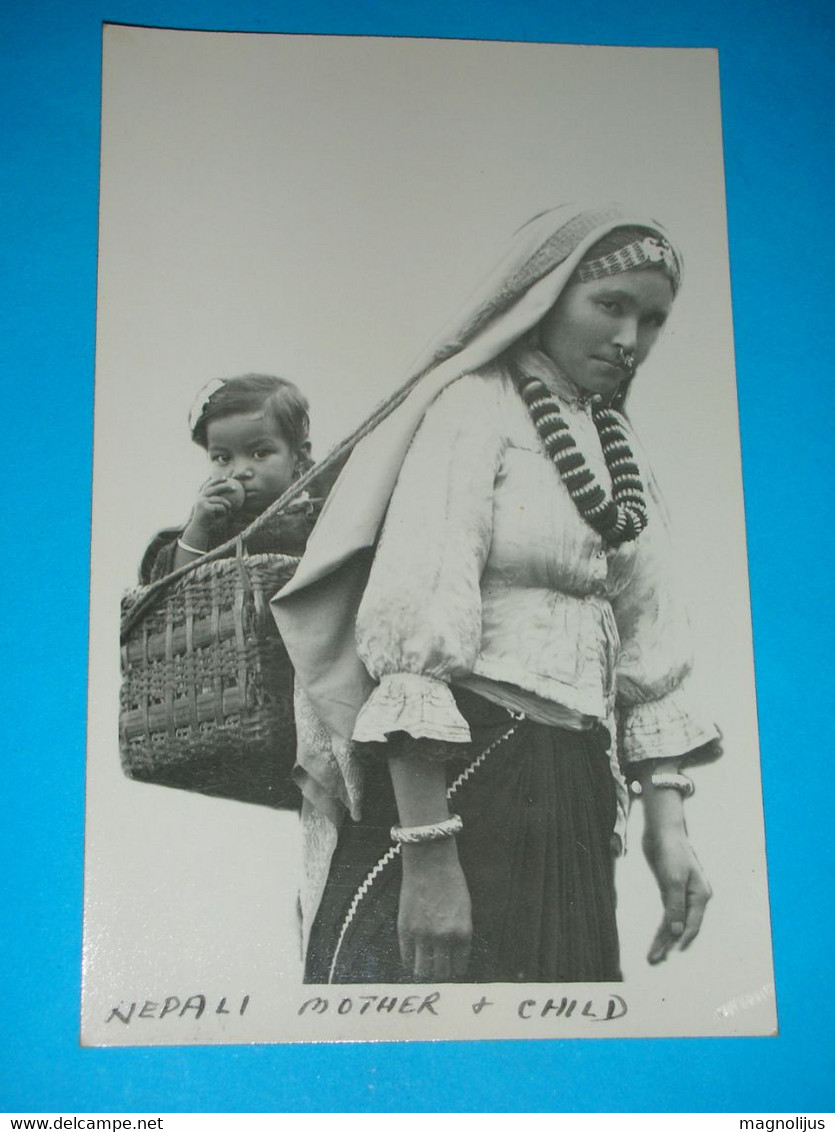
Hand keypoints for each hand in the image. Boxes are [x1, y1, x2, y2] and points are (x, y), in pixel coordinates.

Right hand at [184, 477, 245, 543]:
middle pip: (214, 487)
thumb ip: (219, 502)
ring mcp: (201, 501)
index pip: (207, 485)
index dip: (215, 480)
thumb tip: (230, 496)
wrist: (200, 529)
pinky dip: (224, 511)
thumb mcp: (214, 510)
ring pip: (219, 499)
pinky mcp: (204, 507)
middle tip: (235, 487)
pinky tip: (227, 513)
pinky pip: (220, 507)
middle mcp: (200, 497)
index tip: (225, 478)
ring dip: (227, 504)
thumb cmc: (208, 521)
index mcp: (200, 496)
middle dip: (224, 485)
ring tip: (231, 507)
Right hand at [398, 839, 471, 980]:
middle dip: (440, 972)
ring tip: (424, 963)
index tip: (450, 967)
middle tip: (437, 966)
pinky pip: (406, 958)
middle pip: (440, 973)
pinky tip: (412, 954)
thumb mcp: (464, 910)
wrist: (430, 862)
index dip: (454, 970)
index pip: (459, 968)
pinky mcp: (405, 929)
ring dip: (424, 970)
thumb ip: (459, 935)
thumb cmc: (450, 882)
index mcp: (462, 933)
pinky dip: (409, 960)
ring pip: (422, 971)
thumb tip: (453, 957)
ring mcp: (422, 935)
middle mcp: (443, 938)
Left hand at [643, 824, 711, 963]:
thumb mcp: (673, 879)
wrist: (662, 831)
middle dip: (667, 944)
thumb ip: (675, 905)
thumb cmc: (672, 851)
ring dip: (663, 939)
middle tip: (654, 959)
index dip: (681, 939)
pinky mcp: (669, 892)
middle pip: (681, 927)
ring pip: (672, 923)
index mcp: (700, 896)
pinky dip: (662, 927)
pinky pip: (667, 914)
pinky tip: (658, 939)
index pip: (691, 924)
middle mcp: (693, 899)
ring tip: (653, 956)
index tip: (671, 953)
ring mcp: (681, 896)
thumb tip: (675, 931)